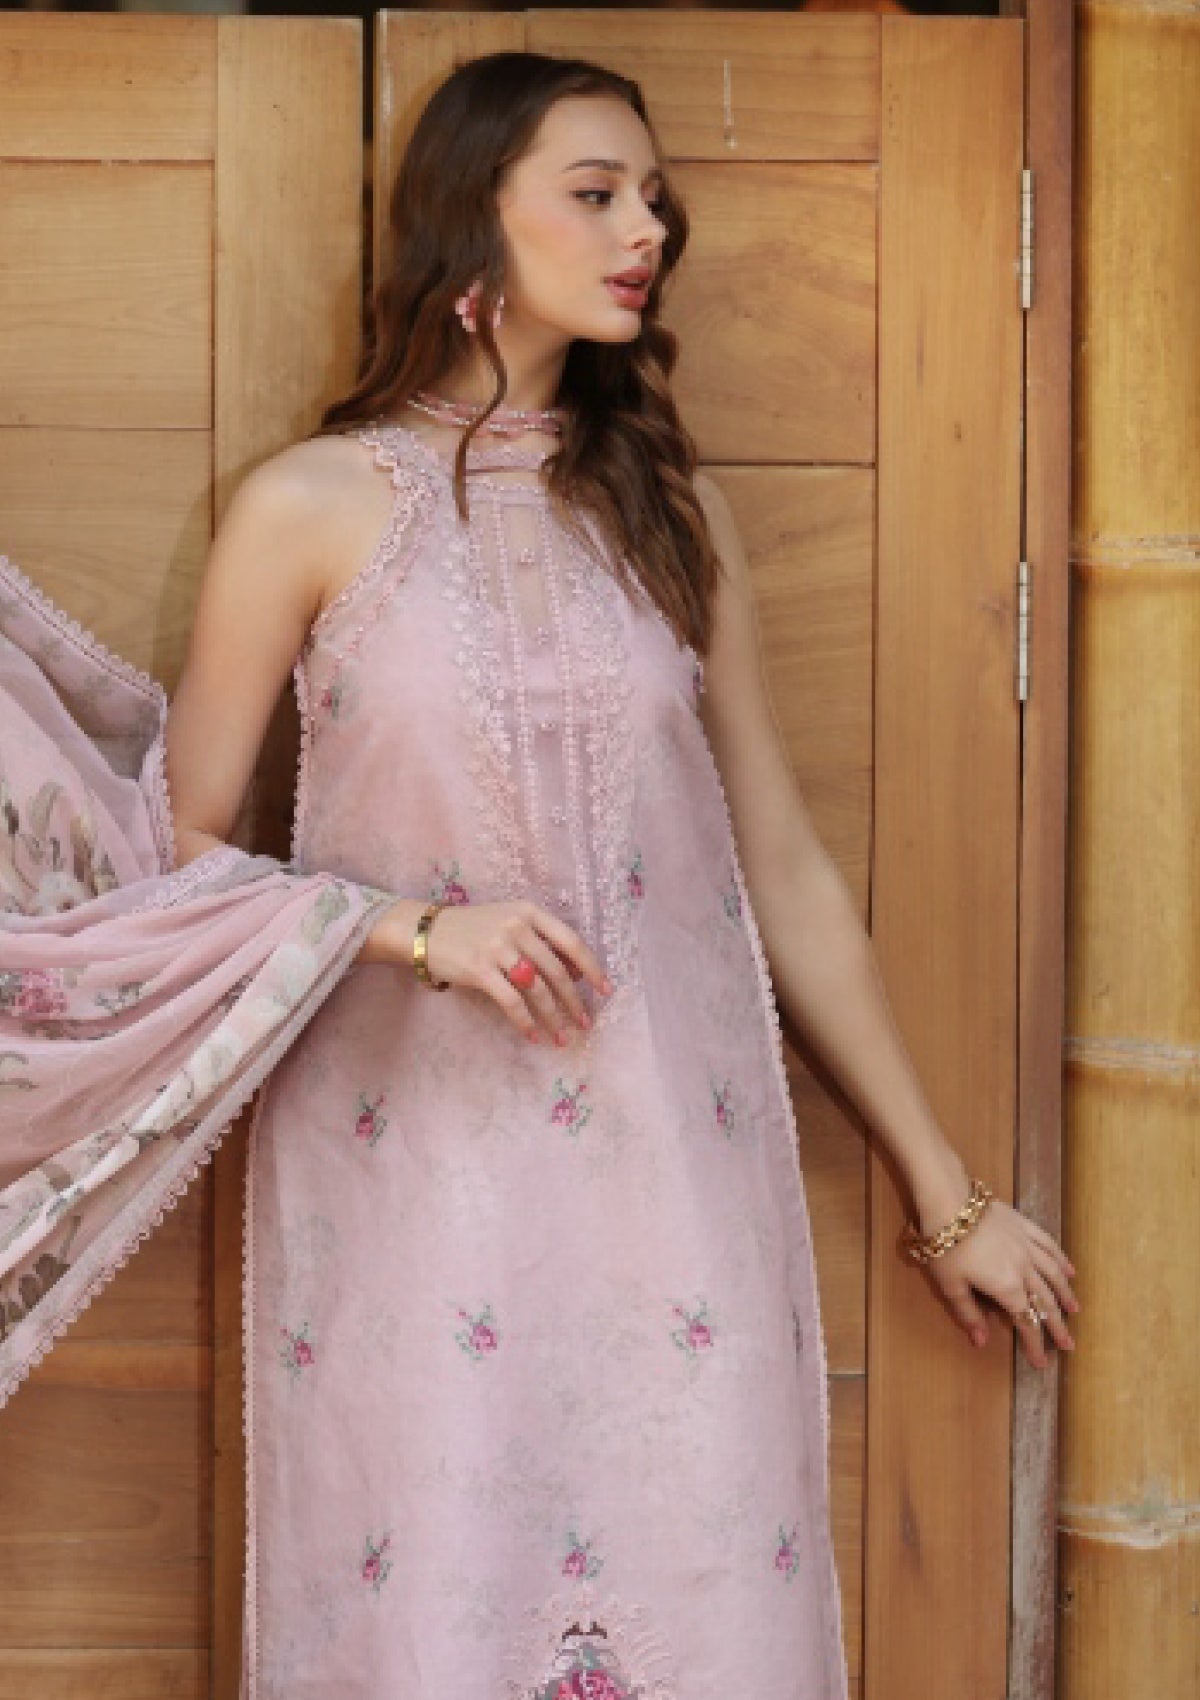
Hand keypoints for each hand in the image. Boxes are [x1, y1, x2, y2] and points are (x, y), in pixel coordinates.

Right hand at [377, 897, 610, 1045]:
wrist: (427, 931)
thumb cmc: (474, 929)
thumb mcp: (510, 923)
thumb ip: (541, 942)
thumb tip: (577, 973)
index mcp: (530, 912)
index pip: (571, 942)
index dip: (592, 968)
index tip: (606, 990)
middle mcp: (516, 926)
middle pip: (557, 970)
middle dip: (574, 1001)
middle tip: (585, 1023)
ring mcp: (498, 946)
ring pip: (537, 989)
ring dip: (553, 1017)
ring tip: (562, 1036)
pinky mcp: (479, 968)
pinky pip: (511, 1001)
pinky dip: (525, 1021)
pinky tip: (533, 1035)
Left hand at [916, 1191, 1080, 1369]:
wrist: (949, 1200)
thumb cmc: (946, 1245)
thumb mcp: (951, 1285)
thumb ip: (969, 1314)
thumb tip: (981, 1342)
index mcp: (1007, 1287)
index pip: (1025, 1322)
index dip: (1034, 1344)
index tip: (1043, 1363)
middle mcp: (1024, 1269)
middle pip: (1045, 1301)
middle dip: (1057, 1325)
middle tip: (1069, 1345)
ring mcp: (1027, 1245)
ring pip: (1053, 1274)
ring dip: (1065, 1294)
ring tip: (1074, 1310)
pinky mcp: (1024, 1226)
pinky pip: (1048, 1245)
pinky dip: (1061, 1260)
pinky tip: (1069, 1269)